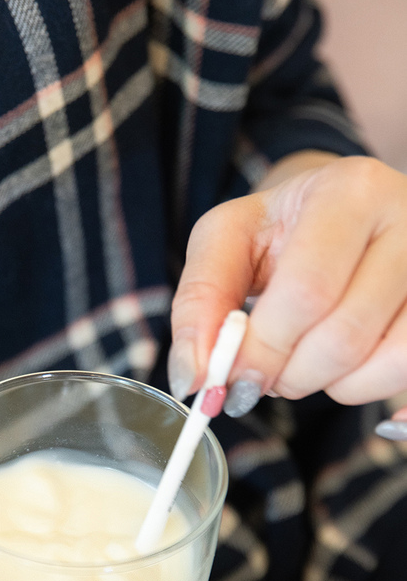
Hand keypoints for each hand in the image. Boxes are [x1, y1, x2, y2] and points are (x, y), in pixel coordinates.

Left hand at [168, 155, 406, 435]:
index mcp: (350, 192)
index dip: (263, 349)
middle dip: (290, 374)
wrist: (341, 213)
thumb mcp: (225, 241)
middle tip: (264, 374)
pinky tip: (341, 373)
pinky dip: (366, 389)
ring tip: (302, 363)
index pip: (307, 291)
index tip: (229, 378)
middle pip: (345, 334)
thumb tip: (194, 376)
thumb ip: (199, 303)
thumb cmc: (280, 229)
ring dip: (330, 386)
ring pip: (389, 360)